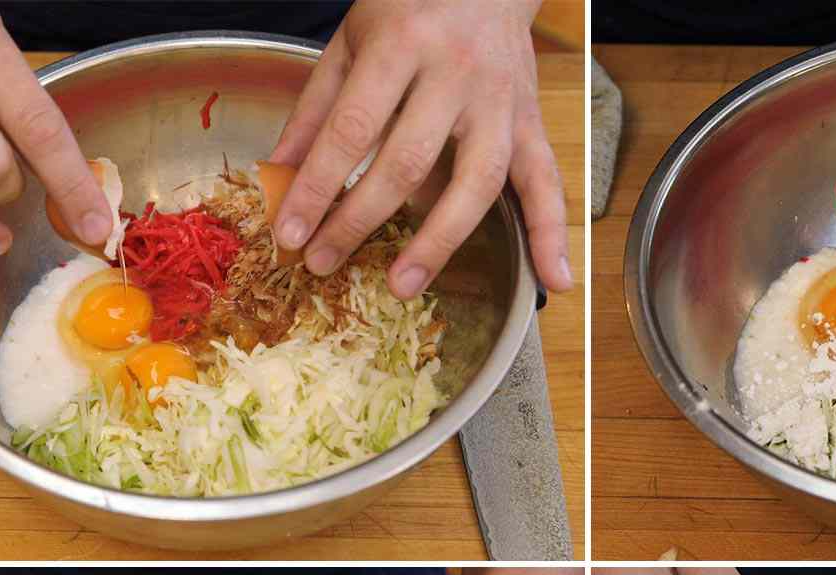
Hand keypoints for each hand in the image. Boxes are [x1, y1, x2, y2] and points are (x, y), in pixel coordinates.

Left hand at [268, 0, 570, 298]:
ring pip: (475, 184)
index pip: (353, 130)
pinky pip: (546, 183)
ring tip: (403, 285)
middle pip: (408, 163)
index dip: (319, 187)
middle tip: (325, 263)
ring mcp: (500, 103)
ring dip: (438, 242)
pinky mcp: (531, 123)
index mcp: (401, 45)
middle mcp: (456, 75)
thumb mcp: (352, 39)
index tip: (291, 233)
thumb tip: (280, 172)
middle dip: (360, 220)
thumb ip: (317, 106)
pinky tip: (554, 281)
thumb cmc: (411, 6)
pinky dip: (553, 235)